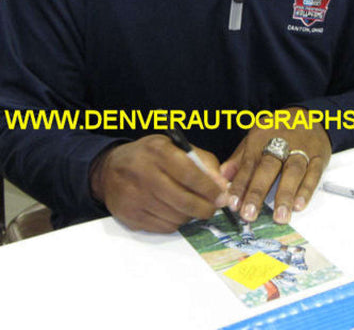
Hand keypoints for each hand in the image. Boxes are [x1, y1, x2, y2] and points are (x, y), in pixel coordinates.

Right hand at [90, 135, 228, 232]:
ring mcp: (135, 198)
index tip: (223, 196)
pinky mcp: (130, 217)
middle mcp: (143, 174)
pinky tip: (174, 210)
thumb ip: (201, 161)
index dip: (210, 188)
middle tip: (213, 207)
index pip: (189, 174)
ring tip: (192, 206)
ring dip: (191, 215)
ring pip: (176, 217)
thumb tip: (222, 186)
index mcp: (157, 151)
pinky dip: (176, 222)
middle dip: (205, 207)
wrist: (109, 169)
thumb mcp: (174, 146)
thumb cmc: (149, 156)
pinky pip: (164, 227)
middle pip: (184, 200)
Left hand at [220, 108, 330, 224]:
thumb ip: (239, 159)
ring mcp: (301, 150)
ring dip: (285, 195)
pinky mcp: (318, 157)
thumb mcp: (254, 137)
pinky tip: (299, 205)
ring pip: (293, 172)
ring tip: (279, 217)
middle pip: (268, 167)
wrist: (308, 115)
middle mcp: (280, 143)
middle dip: (258, 191)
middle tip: (250, 214)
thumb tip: (222, 177)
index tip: (233, 204)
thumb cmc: (276, 130)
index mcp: (260, 139)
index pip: (248, 164)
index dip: (240, 184)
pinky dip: (307, 190)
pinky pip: (313, 173)